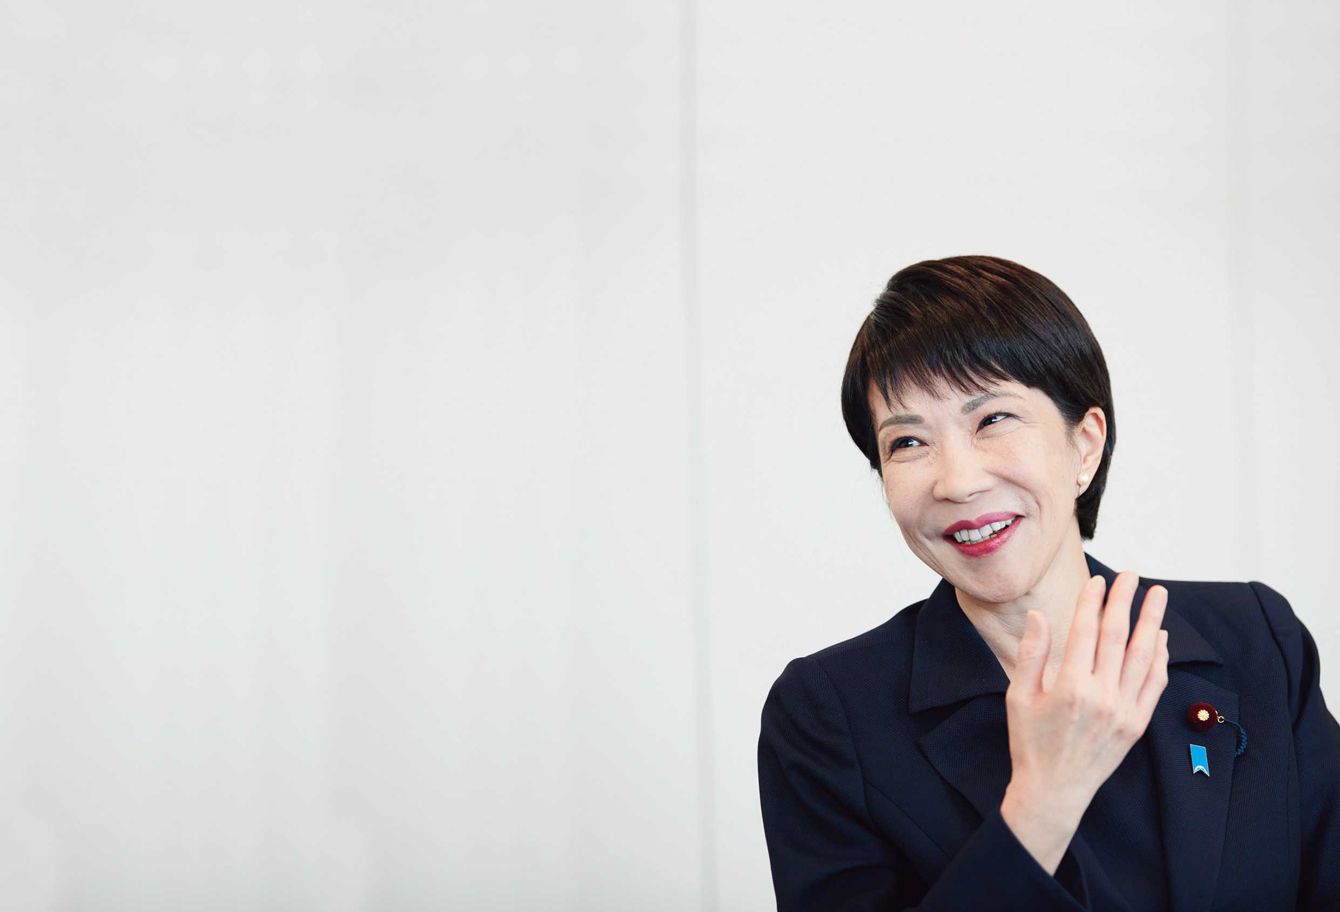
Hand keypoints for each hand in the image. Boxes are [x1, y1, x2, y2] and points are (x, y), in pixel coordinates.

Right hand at [1003, 571, 1169, 820]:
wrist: (1053, 790)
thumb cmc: (1030, 743)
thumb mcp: (1019, 696)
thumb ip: (1032, 654)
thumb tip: (1040, 616)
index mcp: (1069, 687)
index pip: (1085, 631)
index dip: (1092, 602)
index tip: (1098, 580)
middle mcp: (1102, 696)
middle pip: (1118, 636)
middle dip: (1125, 601)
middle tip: (1131, 575)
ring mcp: (1124, 711)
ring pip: (1143, 656)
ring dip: (1152, 622)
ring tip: (1157, 596)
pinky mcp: (1137, 725)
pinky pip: (1155, 684)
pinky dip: (1161, 658)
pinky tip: (1160, 638)